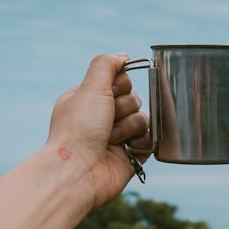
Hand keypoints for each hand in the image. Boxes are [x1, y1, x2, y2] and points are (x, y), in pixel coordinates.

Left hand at [46, 53, 150, 208]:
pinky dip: (140, 144)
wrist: (78, 172)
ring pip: (143, 119)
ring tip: (111, 140)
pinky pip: (150, 140)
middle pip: (134, 99)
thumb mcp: (90, 87)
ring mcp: (117, 137)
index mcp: (90, 99)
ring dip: (129, 128)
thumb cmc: (79, 129)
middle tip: (107, 120)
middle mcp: (102, 117)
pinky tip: (126, 151)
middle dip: (124, 108)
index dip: (120, 86)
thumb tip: (123, 56)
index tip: (109, 94)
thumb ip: (107, 65)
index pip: (121, 80)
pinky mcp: (130, 155)